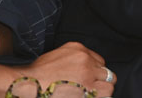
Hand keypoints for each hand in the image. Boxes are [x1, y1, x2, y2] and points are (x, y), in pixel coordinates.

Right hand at [0, 42, 114, 97]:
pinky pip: (106, 94)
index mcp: (77, 48)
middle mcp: (85, 59)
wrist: (32, 84)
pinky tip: (89, 97)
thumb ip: (74, 59)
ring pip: (109, 83)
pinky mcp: (89, 89)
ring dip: (102, 90)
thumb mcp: (57, 56)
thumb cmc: (39, 74)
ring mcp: (88, 74)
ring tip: (89, 94)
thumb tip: (83, 71)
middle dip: (100, 80)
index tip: (89, 78)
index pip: (99, 60)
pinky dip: (100, 97)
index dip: (95, 71)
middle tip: (89, 88)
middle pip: (106, 71)